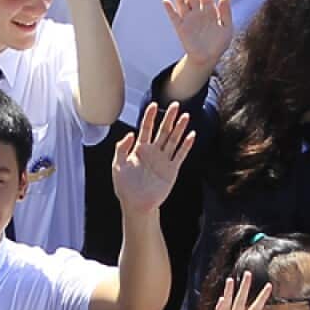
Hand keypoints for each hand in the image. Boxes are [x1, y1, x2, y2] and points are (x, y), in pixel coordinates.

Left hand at [111, 101, 194, 215]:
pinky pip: (180, 155)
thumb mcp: (117, 166)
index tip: (154, 105)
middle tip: (175, 104)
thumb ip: (121, 149)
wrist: (136, 204)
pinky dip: (186, 145)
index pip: (146, 129)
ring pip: (173, 140)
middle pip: (162, 131)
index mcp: (139, 149)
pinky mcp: (171, 170)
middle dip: (169, 118)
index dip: (150, 117)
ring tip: (186, 116)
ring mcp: (163, 160)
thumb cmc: (125, 186)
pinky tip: (191, 135)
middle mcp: (153, 152)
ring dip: (179, 128)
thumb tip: (129, 133)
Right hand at [163, 0, 232, 67]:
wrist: (208, 58)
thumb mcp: (227, 28)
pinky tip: (166, 1)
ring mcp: (189, 19)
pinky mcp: (181, 28)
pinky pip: (174, 17)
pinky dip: (170, 9)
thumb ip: (226, 12)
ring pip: (183, 3)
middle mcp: (198, 12)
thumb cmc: (219, 43)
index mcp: (211, 10)